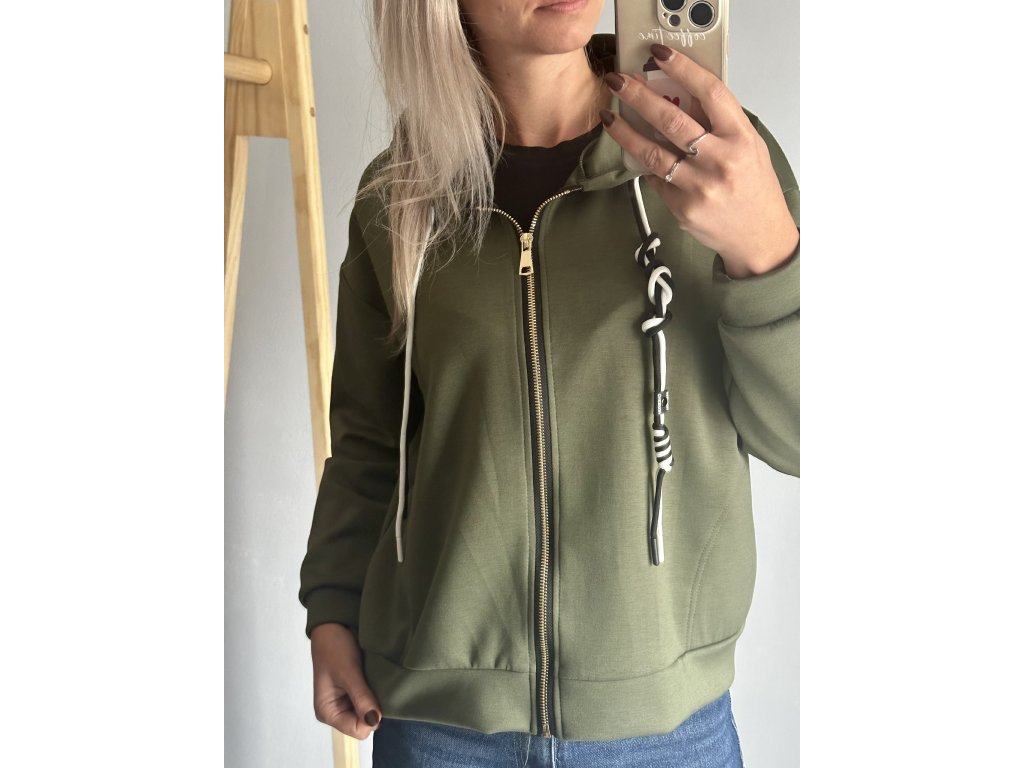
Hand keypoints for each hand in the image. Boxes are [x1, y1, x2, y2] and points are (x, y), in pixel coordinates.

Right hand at [310, 623, 382, 739]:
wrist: (334, 625)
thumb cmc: (334, 647)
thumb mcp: (348, 672)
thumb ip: (361, 697)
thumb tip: (375, 721)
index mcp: (327, 712)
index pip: (357, 730)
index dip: (370, 717)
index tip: (375, 696)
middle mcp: (336, 711)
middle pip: (364, 724)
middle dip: (373, 708)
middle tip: (375, 685)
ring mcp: (346, 702)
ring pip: (370, 713)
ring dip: (375, 699)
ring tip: (374, 680)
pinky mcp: (355, 692)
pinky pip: (371, 701)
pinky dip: (376, 692)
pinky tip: (376, 680)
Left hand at [600, 44, 798, 278]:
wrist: (758, 237)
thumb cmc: (754, 188)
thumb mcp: (748, 147)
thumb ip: (719, 123)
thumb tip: (681, 96)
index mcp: (740, 138)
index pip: (710, 93)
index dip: (683, 69)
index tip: (659, 56)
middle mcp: (721, 160)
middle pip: (672, 120)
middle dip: (638, 96)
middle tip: (617, 81)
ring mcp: (699, 186)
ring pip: (652, 153)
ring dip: (625, 132)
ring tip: (609, 117)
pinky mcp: (682, 208)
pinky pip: (656, 179)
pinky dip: (646, 166)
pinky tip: (637, 155)